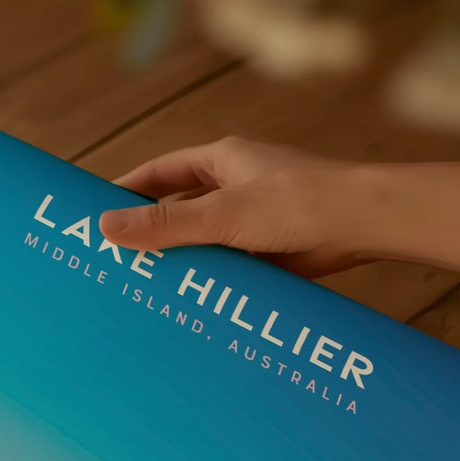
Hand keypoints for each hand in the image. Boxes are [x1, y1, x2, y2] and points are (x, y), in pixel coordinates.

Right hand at [99, 136, 369, 276]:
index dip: (127, 190)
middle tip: (111, 257)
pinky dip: (206, 279)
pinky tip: (185, 300)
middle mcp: (236, 186)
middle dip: (148, 231)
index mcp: (223, 161)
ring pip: (201, 239)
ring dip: (178, 259)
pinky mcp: (267, 249)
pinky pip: (225, 264)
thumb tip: (105, 227)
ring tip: (141, 285)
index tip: (95, 212)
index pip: (160, 172)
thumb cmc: (300, 203)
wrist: (364, 225)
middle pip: (178, 207)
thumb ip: (164, 224)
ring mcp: (252, 218)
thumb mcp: (221, 214)